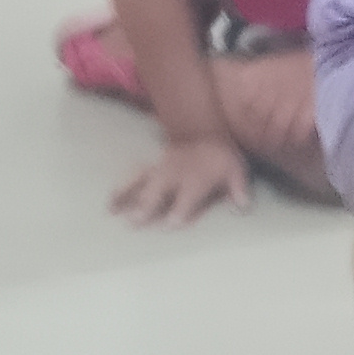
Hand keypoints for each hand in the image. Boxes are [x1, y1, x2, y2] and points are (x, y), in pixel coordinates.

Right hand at [112, 132, 250, 225]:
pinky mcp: (151, 166)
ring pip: (140, 181)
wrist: (205, 130)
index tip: (171, 223)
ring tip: (112, 210)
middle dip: (147, 204)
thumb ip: (238, 189)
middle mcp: (175, 175)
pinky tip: (109, 203)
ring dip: (126, 195)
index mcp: (196, 179)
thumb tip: (244, 206)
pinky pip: (133, 176)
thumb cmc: (221, 157)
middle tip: (136, 221)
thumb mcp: (236, 170)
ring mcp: (160, 169)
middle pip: (159, 190)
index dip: (180, 209)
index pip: (187, 197)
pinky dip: (121, 189)